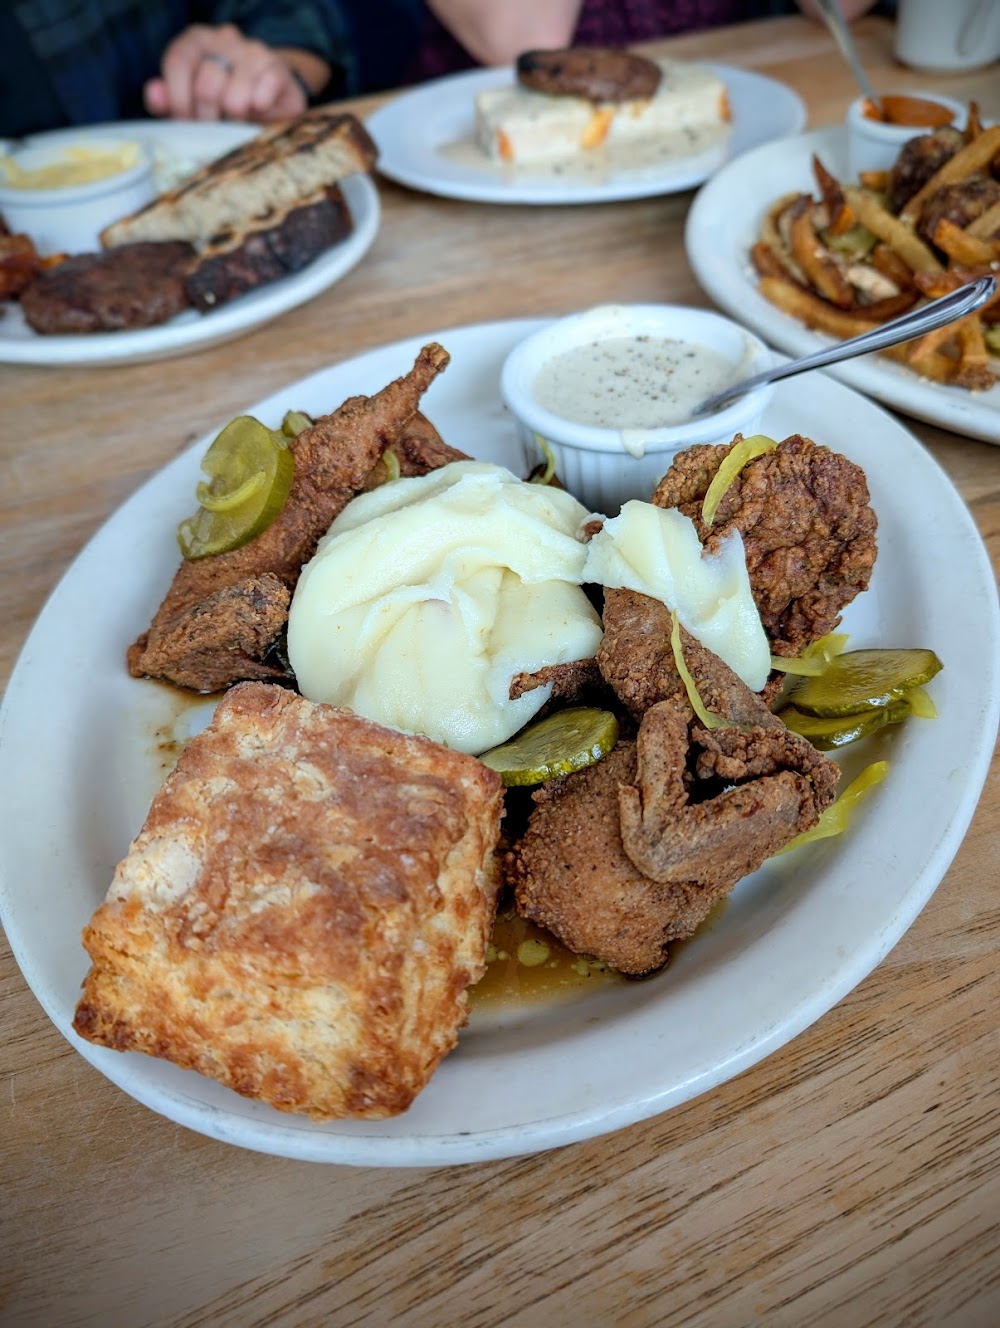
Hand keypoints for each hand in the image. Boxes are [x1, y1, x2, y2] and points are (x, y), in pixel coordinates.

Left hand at [144, 24, 312, 122]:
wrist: (271, 98)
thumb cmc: (224, 99)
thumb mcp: (191, 100)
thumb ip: (168, 99)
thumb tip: (154, 94)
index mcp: (196, 39)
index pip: (178, 62)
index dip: (178, 99)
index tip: (185, 121)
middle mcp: (224, 37)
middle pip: (206, 85)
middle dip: (207, 116)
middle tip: (214, 124)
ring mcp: (253, 51)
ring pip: (234, 97)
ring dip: (234, 118)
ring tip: (237, 117)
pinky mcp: (277, 69)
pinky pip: (261, 99)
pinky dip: (258, 113)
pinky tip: (258, 110)